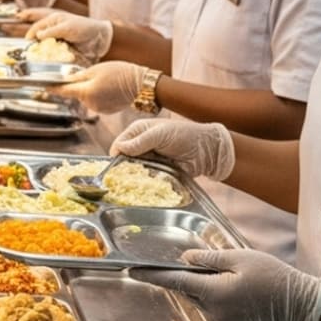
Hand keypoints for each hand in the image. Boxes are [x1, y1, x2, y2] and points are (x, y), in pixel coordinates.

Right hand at [25, 12, 111, 59]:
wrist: (102, 38)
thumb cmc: (86, 28)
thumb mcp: (67, 28)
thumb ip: (51, 31)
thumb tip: (37, 36)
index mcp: (54, 20)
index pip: (37, 27)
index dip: (30, 36)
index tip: (26, 46)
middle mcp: (55, 29)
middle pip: (40, 38)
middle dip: (35, 46)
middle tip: (30, 56)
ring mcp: (60, 39)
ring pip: (47, 47)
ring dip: (44, 53)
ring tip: (39, 61)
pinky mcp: (65, 49)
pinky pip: (55, 53)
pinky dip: (52, 58)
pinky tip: (50, 63)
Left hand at [60, 61, 143, 113]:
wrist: (141, 85)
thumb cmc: (120, 73)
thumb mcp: (96, 70)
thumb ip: (78, 76)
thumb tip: (65, 80)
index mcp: (86, 92)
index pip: (63, 91)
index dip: (53, 88)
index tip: (44, 87)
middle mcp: (90, 103)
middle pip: (76, 93)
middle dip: (78, 85)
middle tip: (92, 74)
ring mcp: (98, 109)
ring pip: (86, 97)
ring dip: (89, 90)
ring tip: (104, 81)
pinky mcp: (105, 110)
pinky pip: (95, 101)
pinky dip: (98, 95)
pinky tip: (109, 88)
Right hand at [111, 118, 234, 179]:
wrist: (206, 150)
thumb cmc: (184, 135)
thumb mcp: (160, 134)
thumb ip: (140, 141)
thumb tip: (120, 149)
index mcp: (138, 132)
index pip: (119, 144)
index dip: (116, 156)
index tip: (115, 169)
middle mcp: (140, 146)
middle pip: (124, 160)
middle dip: (123, 169)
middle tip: (123, 179)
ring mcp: (149, 160)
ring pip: (134, 172)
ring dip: (134, 178)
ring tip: (133, 185)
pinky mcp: (157, 172)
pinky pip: (146, 180)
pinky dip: (145, 183)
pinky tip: (144, 188)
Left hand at [130, 249, 320, 320]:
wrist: (298, 302)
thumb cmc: (272, 276)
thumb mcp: (240, 258)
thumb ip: (210, 258)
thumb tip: (186, 258)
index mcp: (213, 292)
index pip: (175, 281)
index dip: (152, 275)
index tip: (132, 271)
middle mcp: (214, 309)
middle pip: (186, 289)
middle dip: (178, 275)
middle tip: (175, 260)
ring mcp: (223, 318)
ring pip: (198, 297)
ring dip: (197, 284)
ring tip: (209, 268)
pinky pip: (212, 304)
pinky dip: (210, 292)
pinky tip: (222, 280)